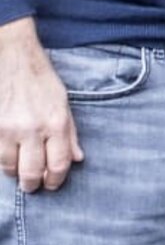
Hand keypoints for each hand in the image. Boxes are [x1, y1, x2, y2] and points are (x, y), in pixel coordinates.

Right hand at [0, 17, 83, 191]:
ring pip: (11, 168)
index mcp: (56, 122)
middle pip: (33, 173)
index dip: (56, 180)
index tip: (53, 184)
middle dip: (34, 184)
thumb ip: (70, 133)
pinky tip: (10, 156)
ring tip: (22, 167)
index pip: (59, 164)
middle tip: (34, 185)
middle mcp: (33, 129)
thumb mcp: (63, 103)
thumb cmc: (41, 80)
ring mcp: (9, 130)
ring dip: (17, 172)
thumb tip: (77, 159)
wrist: (14, 59)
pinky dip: (4, 161)